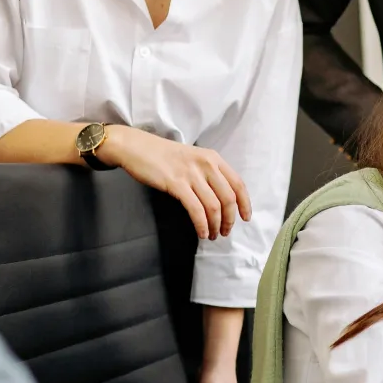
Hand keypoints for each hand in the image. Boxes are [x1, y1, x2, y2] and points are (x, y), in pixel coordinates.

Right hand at [102, 125, 250, 239]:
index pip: (238, 184)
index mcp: (214, 158)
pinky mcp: (176, 184)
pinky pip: (196, 209)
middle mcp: (207, 165)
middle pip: (228, 198)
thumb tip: (221, 199)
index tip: (245, 218)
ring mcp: (192, 174)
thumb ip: (209, 174)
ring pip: (213, 206)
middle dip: (229, 219)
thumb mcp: (194, 159)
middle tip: (225, 232)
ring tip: (212, 235)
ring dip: (215, 225)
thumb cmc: (164, 156)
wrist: (137, 147)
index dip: (245, 204)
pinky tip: (202, 232)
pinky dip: (202, 224)